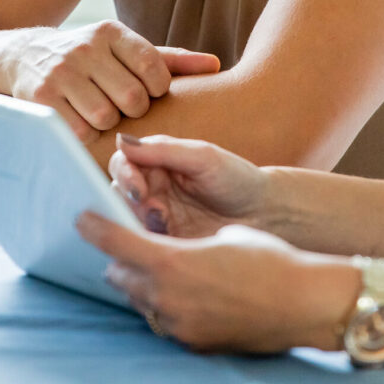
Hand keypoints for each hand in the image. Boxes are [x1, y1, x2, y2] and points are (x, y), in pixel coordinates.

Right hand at [6, 20, 218, 140]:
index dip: (157, 89)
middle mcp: (85, 48)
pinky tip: (80, 121)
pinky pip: (78, 130)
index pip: (154, 68)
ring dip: (107, 124)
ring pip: (105, 117)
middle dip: (133, 110)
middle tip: (124, 107)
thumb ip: (171, 60)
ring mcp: (61, 72)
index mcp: (112, 32)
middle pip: (132, 98)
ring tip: (101, 113)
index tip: (148, 92)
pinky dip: (84, 133)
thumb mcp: (126, 51)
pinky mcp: (41, 96)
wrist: (24, 54)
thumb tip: (215, 65)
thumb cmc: (92, 58)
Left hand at [76, 214, 354, 352]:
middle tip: (127, 248)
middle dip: (121, 261)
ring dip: (143, 288)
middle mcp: (167, 297)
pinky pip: (166, 323)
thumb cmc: (272, 260)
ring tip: (160, 275)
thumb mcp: (225, 237)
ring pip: (141, 303)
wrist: (304, 303)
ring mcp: (179, 325)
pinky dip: (168, 309)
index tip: (81, 219)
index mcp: (171, 262)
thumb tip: (178, 255)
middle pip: (120, 276)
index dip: (94, 228)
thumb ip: (189, 245)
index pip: (115, 242)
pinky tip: (187, 300)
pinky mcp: (194, 344)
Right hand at [108, 133, 269, 236]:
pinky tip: (165, 243)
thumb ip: (163, 150)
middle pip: (117, 193)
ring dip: (137, 223)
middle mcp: (152, 188)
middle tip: (155, 212)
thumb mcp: (203, 158)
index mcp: (157, 163)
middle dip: (129, 203)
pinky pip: (143, 243)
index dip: (125, 175)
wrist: (266, 214)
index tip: (138, 190)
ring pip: (126, 219)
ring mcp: (157, 216)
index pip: (124, 164)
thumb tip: (121, 140)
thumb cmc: (237, 179)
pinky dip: (147, 243)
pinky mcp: (165, 242)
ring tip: (165, 225)